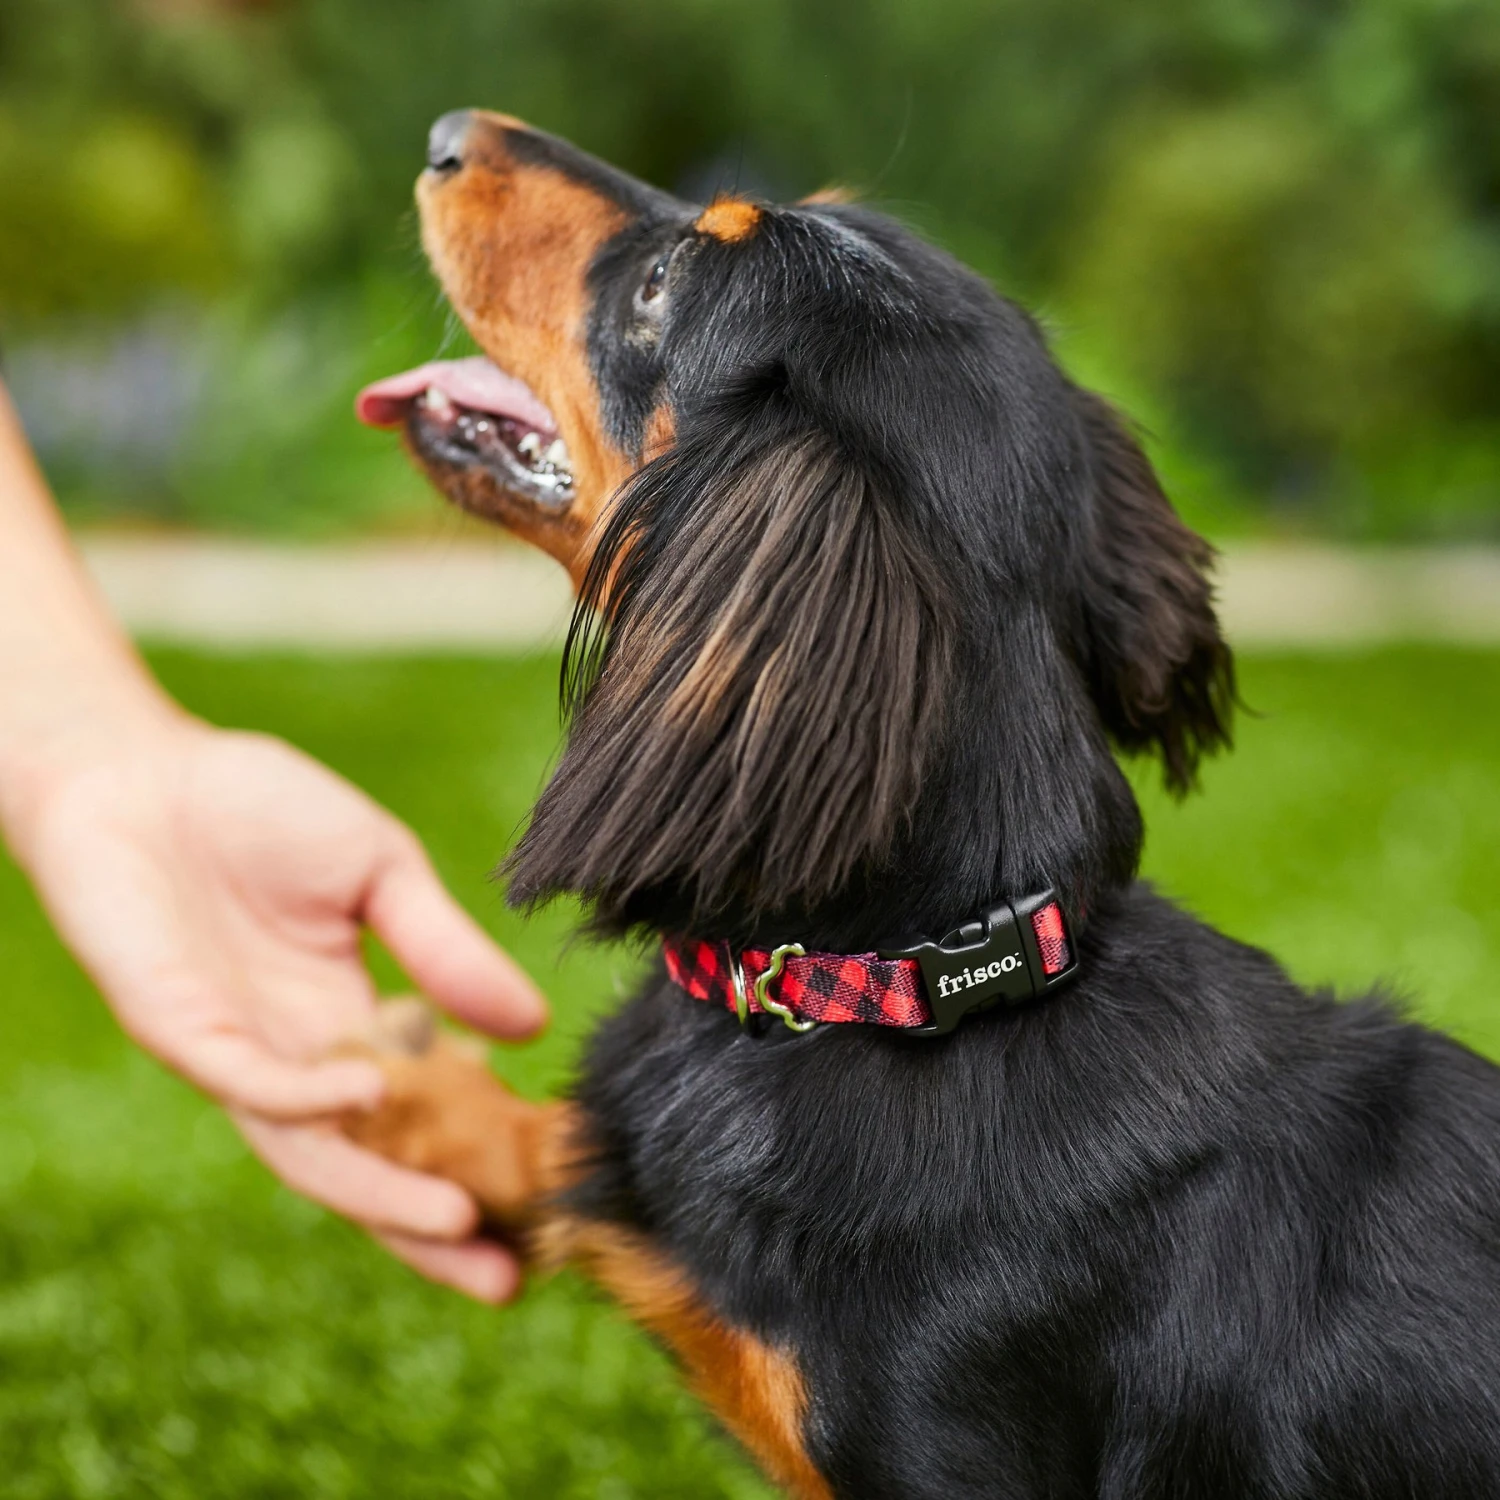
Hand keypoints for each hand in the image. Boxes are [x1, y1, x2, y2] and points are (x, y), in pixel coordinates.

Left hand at [10, 711, 545, 1301]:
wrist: (146, 767)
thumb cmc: (261, 807)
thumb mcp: (385, 871)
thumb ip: (447, 948)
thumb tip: (535, 1025)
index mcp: (348, 1023)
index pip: (416, 1114)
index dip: (472, 1162)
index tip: (541, 1204)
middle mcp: (296, 1057)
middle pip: (367, 1165)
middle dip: (430, 1228)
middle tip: (505, 1281)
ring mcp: (238, 1050)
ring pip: (310, 1151)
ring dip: (380, 1197)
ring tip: (458, 1229)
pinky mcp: (180, 1028)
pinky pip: (250, 1082)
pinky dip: (309, 1098)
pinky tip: (370, 1096)